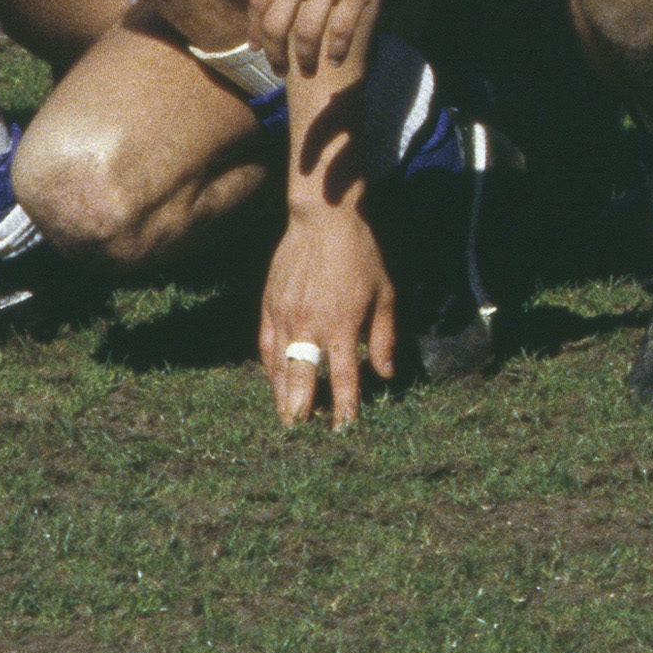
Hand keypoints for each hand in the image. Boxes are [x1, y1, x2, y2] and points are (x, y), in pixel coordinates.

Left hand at [249, 0, 423, 88]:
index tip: (256, 48)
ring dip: (306, 58)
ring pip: (306, 33)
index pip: (258, 2)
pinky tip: (338, 58)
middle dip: (275, 54)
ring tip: (312, 70)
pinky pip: (341, 28)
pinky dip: (337, 49)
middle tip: (281, 70)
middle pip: (275, 25)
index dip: (254, 30)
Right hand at [261, 200, 396, 430]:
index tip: (342, 430)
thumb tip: (386, 373)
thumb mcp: (385, 294)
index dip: (342, 408)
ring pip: (279, 368)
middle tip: (302, 433)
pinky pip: (265, 346)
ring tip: (286, 417)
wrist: (323, 220)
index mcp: (341, 326)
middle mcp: (309, 327)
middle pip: (302, 381)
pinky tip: (274, 381)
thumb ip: (383, 337)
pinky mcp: (268, 306)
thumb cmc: (362, 254)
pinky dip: (269, 367)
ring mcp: (284, 317)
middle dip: (302, 410)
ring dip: (281, 395)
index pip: (341, 380)